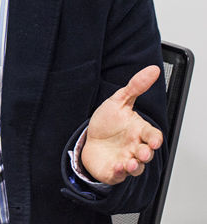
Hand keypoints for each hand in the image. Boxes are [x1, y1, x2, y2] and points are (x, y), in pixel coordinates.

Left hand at [81, 65, 163, 184]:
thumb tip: (152, 70)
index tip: (154, 140)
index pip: (152, 135)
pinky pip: (119, 175)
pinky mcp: (113, 170)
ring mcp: (125, 159)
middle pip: (146, 154)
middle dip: (146, 154)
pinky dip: (119, 173)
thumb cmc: (107, 122)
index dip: (155, 139)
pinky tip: (116, 167)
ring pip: (136, 167)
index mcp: (138, 131)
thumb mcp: (119, 101)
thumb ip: (135, 86)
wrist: (89, 138)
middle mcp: (134, 147)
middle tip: (142, 152)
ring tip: (129, 163)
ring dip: (134, 167)